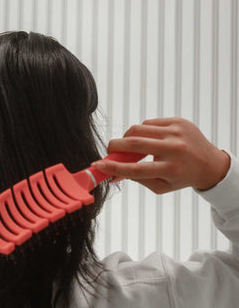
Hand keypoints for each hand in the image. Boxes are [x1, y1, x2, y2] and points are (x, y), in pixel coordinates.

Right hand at [91, 117, 230, 194]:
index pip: (135, 169)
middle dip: (115, 147)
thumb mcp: (159, 186)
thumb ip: (136, 179)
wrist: (209, 163)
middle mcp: (174, 149)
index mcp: (170, 170)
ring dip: (127, 138)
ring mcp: (177, 132)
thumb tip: (111, 173)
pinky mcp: (178, 121)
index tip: (97, 165)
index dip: (113, 167)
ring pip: (138, 128)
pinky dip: (142, 131)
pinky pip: (149, 123)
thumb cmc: (180, 177)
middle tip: (110, 151)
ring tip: (131, 147)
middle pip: (134, 143)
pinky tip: (148, 139)